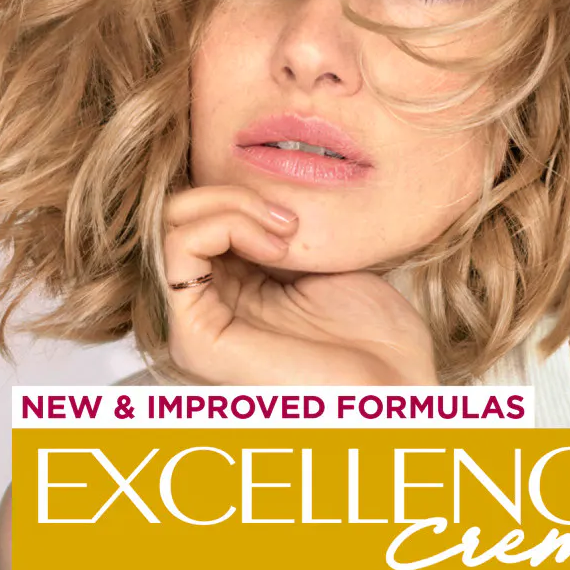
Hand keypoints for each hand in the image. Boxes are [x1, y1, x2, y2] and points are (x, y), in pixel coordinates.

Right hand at [162, 186, 437, 384]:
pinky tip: (272, 248)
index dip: (241, 195)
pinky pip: (178, 248)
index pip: (200, 216)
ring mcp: (196, 325)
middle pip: (177, 215)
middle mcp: (207, 308)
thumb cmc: (375, 338)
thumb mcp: (321, 259)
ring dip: (232, 206)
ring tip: (284, 233)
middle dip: (234, 195)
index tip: (296, 213)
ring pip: (172, 223)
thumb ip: (276, 229)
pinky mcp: (195, 337)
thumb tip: (251, 183)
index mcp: (234, 291)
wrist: (397, 386)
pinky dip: (223, 224)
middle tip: (288, 219)